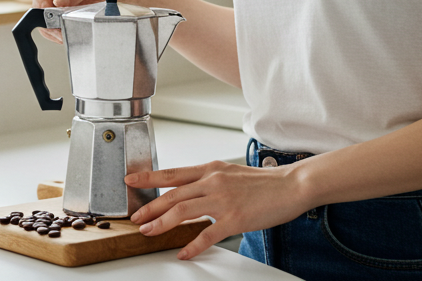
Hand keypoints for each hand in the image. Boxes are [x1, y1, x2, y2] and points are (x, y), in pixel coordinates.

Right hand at [29, 0, 147, 43]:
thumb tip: (57, 3)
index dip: (42, 1)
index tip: (51, 12)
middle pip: (39, 2)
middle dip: (47, 17)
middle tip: (58, 29)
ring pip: (45, 14)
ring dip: (51, 26)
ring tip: (62, 35)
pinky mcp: (67, 7)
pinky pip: (55, 20)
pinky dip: (58, 29)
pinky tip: (67, 33)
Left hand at [125, 160, 310, 259]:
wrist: (292, 185)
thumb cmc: (263, 182)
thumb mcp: (230, 172)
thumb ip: (209, 179)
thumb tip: (189, 189)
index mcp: (211, 169)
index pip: (172, 172)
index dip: (148, 177)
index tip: (130, 180)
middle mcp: (214, 181)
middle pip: (173, 194)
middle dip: (150, 207)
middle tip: (135, 218)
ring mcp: (224, 200)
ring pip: (183, 211)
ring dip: (162, 223)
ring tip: (149, 232)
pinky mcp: (235, 218)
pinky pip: (207, 234)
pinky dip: (192, 245)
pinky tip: (184, 253)